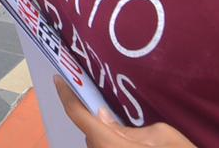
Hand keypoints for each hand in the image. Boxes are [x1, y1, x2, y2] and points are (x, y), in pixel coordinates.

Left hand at [55, 78, 195, 146]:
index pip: (78, 116)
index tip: (58, 78)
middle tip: (102, 99)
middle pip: (89, 132)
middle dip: (94, 117)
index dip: (66, 96)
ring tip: (120, 119)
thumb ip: (128, 127)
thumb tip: (104, 118)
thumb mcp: (160, 134)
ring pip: (98, 143)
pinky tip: (127, 137)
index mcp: (109, 143)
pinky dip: (112, 141)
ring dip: (104, 132)